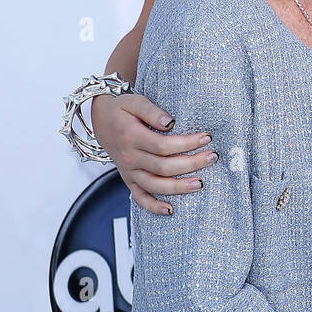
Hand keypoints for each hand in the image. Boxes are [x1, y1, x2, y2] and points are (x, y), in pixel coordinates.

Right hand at [89, 92, 217, 214]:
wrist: (100, 119)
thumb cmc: (121, 109)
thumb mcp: (134, 101)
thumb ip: (152, 111)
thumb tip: (171, 122)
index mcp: (131, 137)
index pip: (163, 145)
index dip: (186, 143)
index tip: (206, 138)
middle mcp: (129, 157)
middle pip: (163, 167)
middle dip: (191, 164)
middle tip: (212, 157)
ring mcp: (128, 171)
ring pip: (155, 185)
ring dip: (178, 187)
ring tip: (201, 183)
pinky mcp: (128, 179)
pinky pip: (140, 197)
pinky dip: (154, 206)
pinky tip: (171, 211)